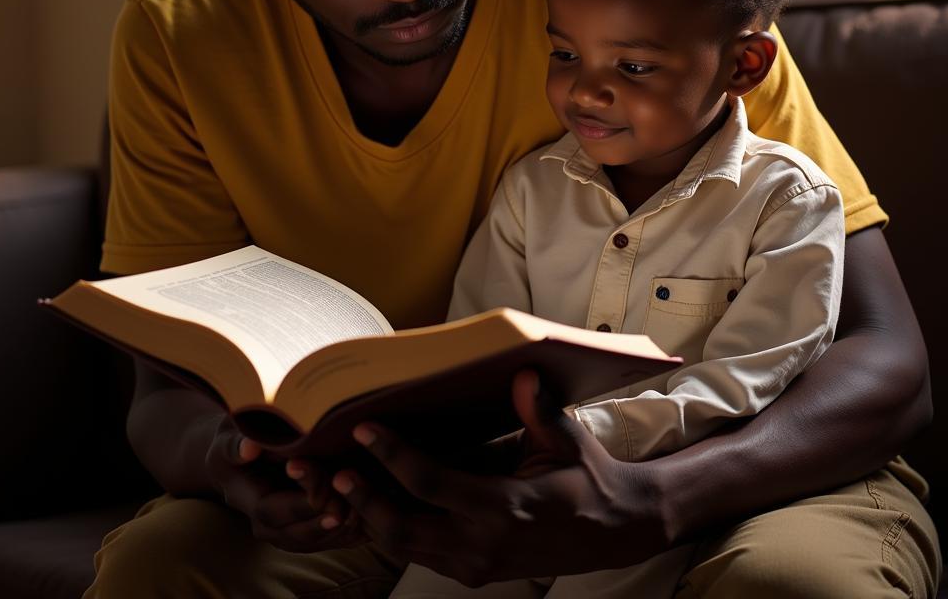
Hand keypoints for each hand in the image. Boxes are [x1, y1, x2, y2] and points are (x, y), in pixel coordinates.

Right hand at [204, 416, 362, 551]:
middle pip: (294, 534)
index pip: (271, 511)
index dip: (298, 504)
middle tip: (352, 509)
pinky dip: (346, 536)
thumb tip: (249, 448)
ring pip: (312, 543)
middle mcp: (263, 521)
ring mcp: (283, 528)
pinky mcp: (303, 527)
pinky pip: (324, 541)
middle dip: (323, 522)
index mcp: (245, 498)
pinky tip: (368, 525)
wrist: (247, 448)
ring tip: (363, 516)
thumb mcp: (231, 434)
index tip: (325, 492)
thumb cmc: (242, 433)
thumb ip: (237, 443)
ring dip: (338, 532)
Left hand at [330, 370, 672, 585]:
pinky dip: (394, 532)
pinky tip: (379, 503)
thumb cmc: (588, 478)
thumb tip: (522, 374)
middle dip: (364, 498)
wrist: (612, 532)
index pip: (430, 483)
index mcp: (505, 506)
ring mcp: (477, 566)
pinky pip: (421, 556)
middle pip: (402, 527)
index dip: (391, 455)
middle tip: (335, 467)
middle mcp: (484, 543)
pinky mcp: (475, 574)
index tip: (362, 428)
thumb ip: (541, 411)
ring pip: (406, 547)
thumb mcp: (568, 441)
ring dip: (372, 517)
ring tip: (344, 484)